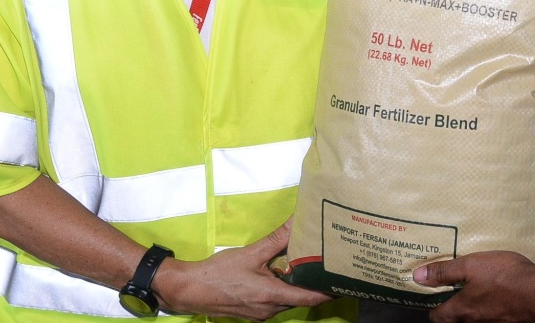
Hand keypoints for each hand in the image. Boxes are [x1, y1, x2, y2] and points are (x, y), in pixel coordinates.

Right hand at [154, 220, 333, 319]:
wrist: (189, 290)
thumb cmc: (219, 273)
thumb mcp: (251, 253)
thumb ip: (277, 239)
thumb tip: (297, 222)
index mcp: (272, 296)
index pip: (310, 298)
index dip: (329, 292)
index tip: (344, 283)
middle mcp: (270, 309)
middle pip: (301, 298)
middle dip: (315, 286)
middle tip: (330, 269)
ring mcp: (261, 313)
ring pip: (288, 300)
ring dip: (298, 287)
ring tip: (311, 268)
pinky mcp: (253, 311)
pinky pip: (275, 301)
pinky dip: (284, 289)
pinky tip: (284, 274)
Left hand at [414, 251, 534, 322]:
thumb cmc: (506, 277)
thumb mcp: (471, 266)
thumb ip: (444, 272)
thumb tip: (417, 277)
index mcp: (462, 311)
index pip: (438, 317)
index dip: (432, 307)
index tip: (431, 297)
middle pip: (457, 321)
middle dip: (453, 309)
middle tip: (454, 293)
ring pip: (477, 320)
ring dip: (475, 310)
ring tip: (479, 292)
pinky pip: (495, 318)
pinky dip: (493, 310)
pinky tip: (501, 296)